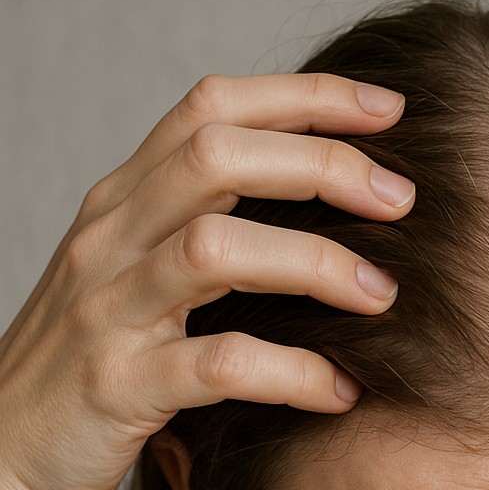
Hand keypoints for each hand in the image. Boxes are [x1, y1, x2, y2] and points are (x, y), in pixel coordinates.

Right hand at [0, 72, 413, 489]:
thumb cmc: (84, 375)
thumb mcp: (133, 283)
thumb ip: (198, 236)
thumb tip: (314, 210)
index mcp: (120, 205)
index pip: (210, 110)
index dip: (304, 98)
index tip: (389, 110)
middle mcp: (110, 241)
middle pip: (217, 156)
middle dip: (321, 163)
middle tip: (402, 198)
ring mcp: (109, 312)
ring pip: (217, 250)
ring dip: (316, 265)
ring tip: (383, 296)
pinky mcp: (118, 388)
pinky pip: (219, 365)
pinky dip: (292, 374)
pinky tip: (341, 392)